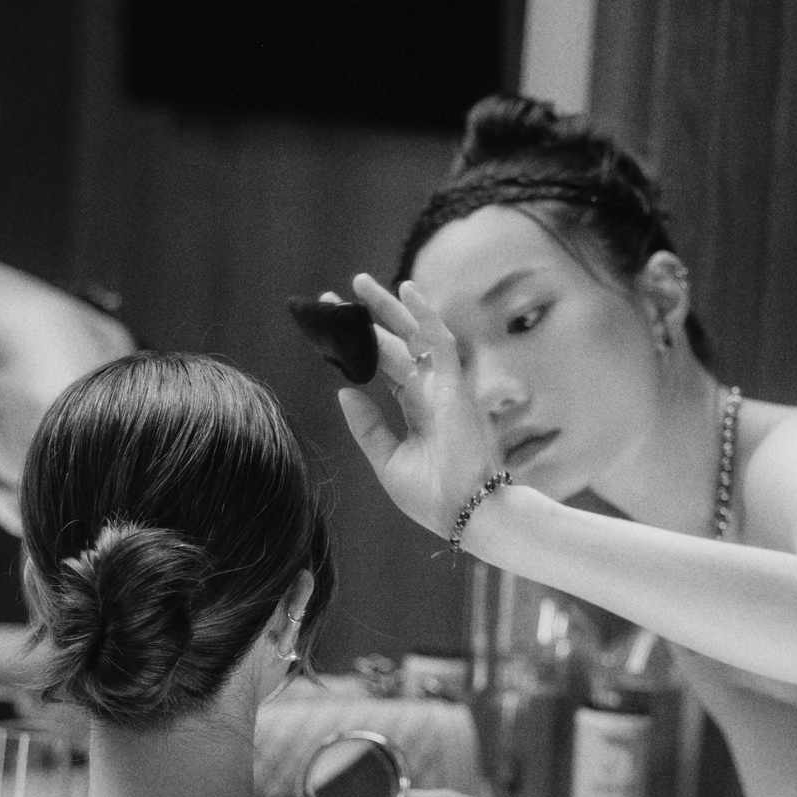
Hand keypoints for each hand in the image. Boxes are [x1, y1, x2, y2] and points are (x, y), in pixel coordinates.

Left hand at [334, 273, 500, 538]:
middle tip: (334, 297)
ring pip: (413, 336)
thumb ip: (368, 427)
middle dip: (366, 320)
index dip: (358, 348)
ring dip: (388, 308)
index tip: (330, 329)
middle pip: (394, 345)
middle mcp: (429, 392)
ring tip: (359, 283)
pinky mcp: (455, 385)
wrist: (466, 513)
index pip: (383, 368)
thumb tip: (344, 391)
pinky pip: (439, 341)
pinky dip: (425, 315)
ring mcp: (442, 386)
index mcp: (415, 409)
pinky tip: (406, 290)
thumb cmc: (433, 496)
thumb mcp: (388, 461)